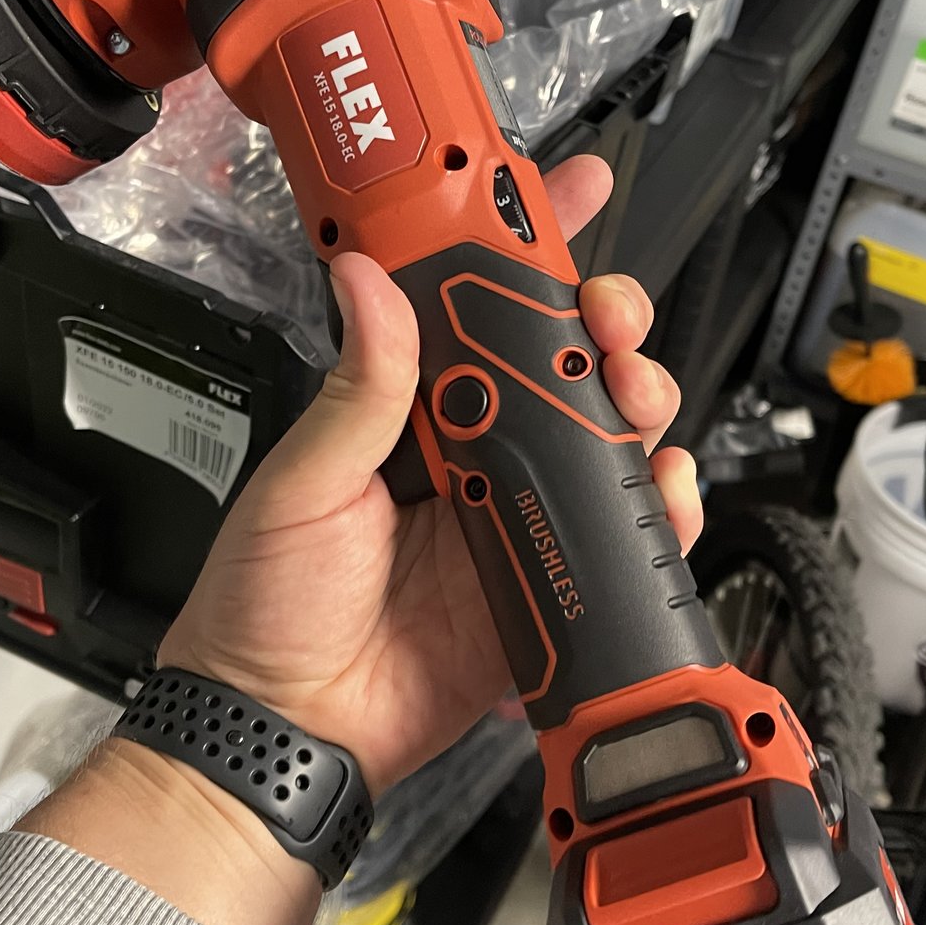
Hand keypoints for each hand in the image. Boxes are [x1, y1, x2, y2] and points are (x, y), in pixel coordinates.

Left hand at [159, 156, 702, 795]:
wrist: (289, 730)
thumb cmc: (266, 607)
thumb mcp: (303, 483)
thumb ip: (358, 388)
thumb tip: (371, 282)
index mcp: (405, 412)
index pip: (473, 309)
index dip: (520, 248)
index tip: (558, 194)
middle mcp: (470, 453)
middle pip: (561, 364)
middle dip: (604, 322)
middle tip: (608, 314)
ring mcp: (515, 516)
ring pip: (605, 436)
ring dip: (637, 399)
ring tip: (632, 392)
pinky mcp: (549, 582)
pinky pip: (621, 534)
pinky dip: (659, 506)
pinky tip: (658, 485)